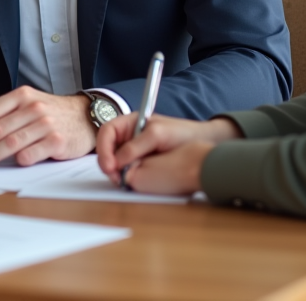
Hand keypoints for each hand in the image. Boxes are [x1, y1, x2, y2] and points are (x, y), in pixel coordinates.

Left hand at [0, 87, 93, 168]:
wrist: (86, 117)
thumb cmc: (53, 114)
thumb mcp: (30, 105)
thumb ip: (8, 116)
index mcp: (22, 96)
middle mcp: (33, 108)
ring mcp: (46, 124)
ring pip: (11, 142)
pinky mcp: (57, 141)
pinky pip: (32, 153)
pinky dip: (19, 160)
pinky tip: (12, 165)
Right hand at [96, 114, 240, 193]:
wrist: (201, 144)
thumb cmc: (181, 133)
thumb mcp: (158, 135)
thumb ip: (137, 146)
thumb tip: (118, 161)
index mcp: (129, 124)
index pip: (107, 132)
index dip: (103, 148)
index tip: (110, 165)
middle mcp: (128, 137)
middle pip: (107, 149)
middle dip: (107, 163)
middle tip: (115, 178)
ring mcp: (133, 152)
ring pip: (115, 162)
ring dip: (115, 172)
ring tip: (123, 181)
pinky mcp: (140, 164)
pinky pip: (126, 170)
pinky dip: (125, 176)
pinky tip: (130, 181)